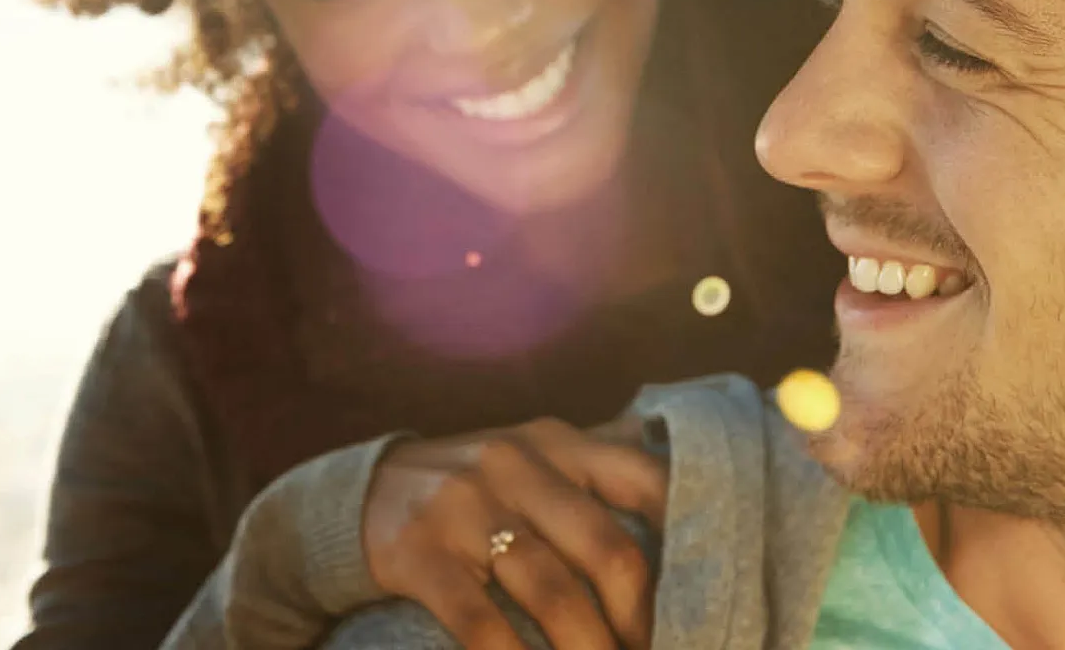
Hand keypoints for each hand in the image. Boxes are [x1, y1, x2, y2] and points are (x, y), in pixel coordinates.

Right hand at [361, 416, 666, 649]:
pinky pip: (478, 621)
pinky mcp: (418, 552)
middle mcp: (516, 464)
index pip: (645, 481)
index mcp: (556, 443)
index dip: (686, 544)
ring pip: (552, 592)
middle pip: (607, 548)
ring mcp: (465, 507)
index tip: (703, 599)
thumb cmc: (473, 490)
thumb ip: (595, 480)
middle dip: (641, 620)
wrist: (361, 492)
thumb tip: (684, 531)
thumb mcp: (533, 462)